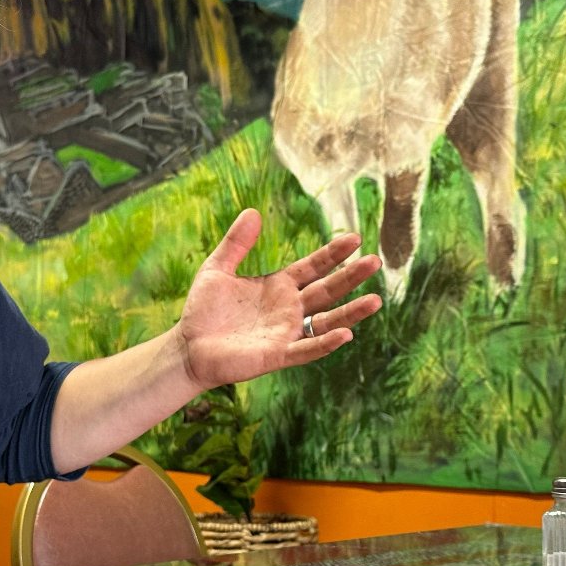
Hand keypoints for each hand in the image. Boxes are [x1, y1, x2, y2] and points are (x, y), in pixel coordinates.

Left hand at [174, 208, 382, 390]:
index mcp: (280, 286)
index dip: (334, 253)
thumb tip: (253, 211)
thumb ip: (236, 243)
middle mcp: (290, 309)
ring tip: (376, 300)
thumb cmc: (203, 311)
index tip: (355, 238)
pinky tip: (345, 333)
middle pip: (328, 290)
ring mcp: (286, 332)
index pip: (314, 267)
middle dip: (351, 277)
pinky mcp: (277, 354)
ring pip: (327, 321)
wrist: (188, 347)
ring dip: (351, 312)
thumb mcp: (217, 269)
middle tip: (375, 261)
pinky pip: (307, 349)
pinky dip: (325, 342)